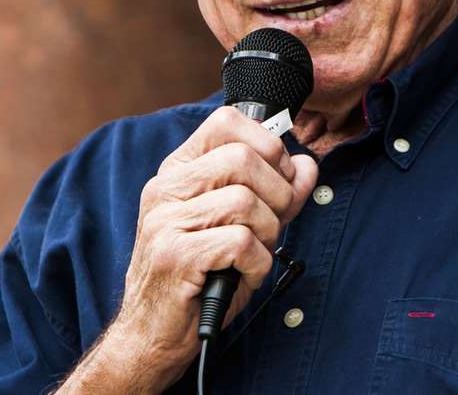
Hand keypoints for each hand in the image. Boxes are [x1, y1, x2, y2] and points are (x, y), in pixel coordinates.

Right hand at [86, 106, 318, 391]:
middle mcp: (165, 189)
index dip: (267, 143)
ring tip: (255, 254)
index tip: (279, 175)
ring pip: (245, 200)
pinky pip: (241, 242)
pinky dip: (258, 264)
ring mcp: (165, 221)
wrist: (151, 335)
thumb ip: (274, 193)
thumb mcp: (239, 225)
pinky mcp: (174, 257)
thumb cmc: (199, 276)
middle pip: (243, 158)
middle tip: (273, 223)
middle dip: (277, 193)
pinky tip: (244, 275)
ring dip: (268, 233)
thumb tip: (306, 166)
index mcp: (178, 171)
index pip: (226, 121)